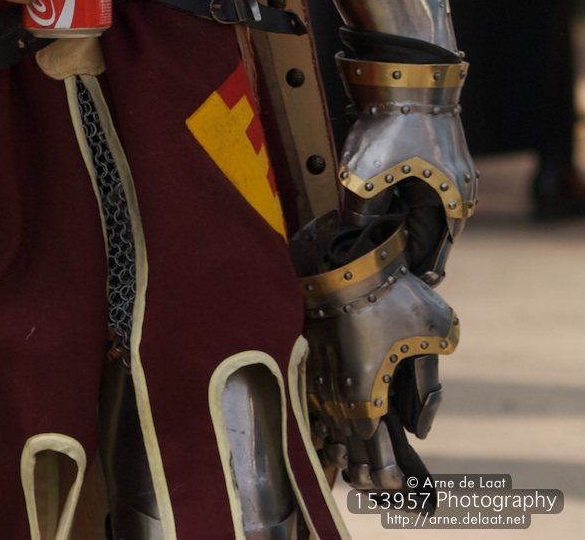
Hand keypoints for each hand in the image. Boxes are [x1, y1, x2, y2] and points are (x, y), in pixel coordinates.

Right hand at [295, 214, 456, 491]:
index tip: (395, 484)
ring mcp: (318, 372)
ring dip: (339, 441)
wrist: (349, 258)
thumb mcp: (434, 332)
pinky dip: (320, 415)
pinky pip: (313, 396)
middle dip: (361, 463)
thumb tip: (419, 423)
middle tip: (376, 482)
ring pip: (326, 419)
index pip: (370, 445)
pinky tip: (325, 425)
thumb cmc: (395, 295)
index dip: (383, 470)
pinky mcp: (308, 353)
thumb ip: (429, 382)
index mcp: (365, 392)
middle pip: (345, 439)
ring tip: (349, 462)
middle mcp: (336, 390)